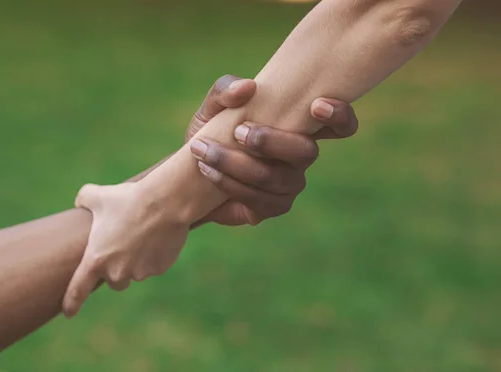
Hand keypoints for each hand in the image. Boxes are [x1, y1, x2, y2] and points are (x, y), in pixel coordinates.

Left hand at [62, 182, 189, 316]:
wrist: (165, 202)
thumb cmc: (128, 199)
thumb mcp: (98, 195)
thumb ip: (84, 199)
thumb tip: (80, 201)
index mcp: (96, 260)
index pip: (78, 289)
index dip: (71, 303)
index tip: (68, 312)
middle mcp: (117, 272)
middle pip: (113, 281)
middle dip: (116, 268)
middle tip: (121, 245)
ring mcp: (140, 272)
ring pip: (135, 273)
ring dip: (136, 261)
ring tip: (142, 234)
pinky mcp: (159, 269)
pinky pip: (153, 266)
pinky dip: (153, 255)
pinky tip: (157, 236)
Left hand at [186, 74, 358, 225]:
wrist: (191, 171)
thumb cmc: (212, 130)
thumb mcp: (213, 106)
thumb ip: (226, 90)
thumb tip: (248, 87)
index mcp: (299, 126)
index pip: (339, 125)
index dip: (339, 117)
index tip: (316, 106)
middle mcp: (301, 156)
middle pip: (306, 152)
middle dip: (271, 141)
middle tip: (238, 132)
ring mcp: (290, 184)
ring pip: (274, 177)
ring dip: (235, 163)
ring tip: (204, 150)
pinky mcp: (273, 206)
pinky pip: (258, 199)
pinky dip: (229, 183)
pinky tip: (208, 171)